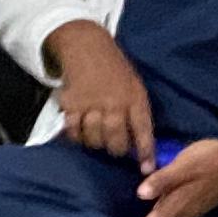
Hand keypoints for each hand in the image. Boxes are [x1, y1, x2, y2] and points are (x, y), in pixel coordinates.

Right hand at [47, 21, 154, 163]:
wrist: (87, 47)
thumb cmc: (116, 71)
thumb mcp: (135, 87)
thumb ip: (137, 113)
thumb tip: (140, 144)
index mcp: (134, 98)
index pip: (143, 130)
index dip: (145, 152)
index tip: (147, 169)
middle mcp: (113, 103)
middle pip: (115, 139)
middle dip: (117, 150)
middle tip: (115, 149)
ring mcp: (91, 104)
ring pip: (94, 138)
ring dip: (96, 144)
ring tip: (98, 139)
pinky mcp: (70, 104)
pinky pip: (73, 130)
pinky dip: (77, 136)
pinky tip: (81, 133)